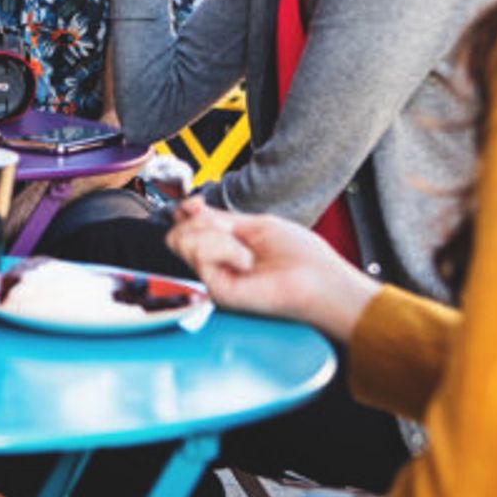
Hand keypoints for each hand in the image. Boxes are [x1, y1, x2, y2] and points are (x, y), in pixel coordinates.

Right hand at [165, 196, 378, 340]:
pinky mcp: (216, 290)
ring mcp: (215, 278)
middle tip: (228, 231)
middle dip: (199, 222)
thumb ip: (219, 219)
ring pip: (182, 241)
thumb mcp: (256, 225)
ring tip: (245, 251)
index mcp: (226, 248)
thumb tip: (189, 208)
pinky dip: (225, 249)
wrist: (320, 282)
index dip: (186, 212)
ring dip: (216, 237)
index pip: (186, 228)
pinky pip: (200, 255)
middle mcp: (217, 264)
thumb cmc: (303, 259)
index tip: (196, 205)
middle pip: (177, 235)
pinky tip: (246, 261)